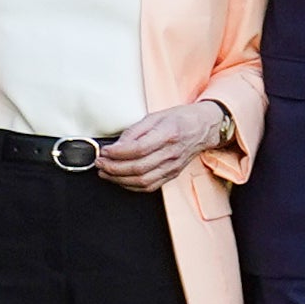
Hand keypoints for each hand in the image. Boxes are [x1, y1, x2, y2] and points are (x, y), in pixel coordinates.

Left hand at [92, 100, 231, 189]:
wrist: (204, 127)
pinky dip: (132, 186)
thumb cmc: (180, 119)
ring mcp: (173, 166)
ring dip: (119, 179)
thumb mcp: (155, 116)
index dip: (117, 153)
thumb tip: (117, 146)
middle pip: (138, 168)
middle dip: (113, 168)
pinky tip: (121, 180)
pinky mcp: (172, 174)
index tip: (104, 151)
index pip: (138, 149)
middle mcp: (171, 153)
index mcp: (168, 134)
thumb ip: (135, 131)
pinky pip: (150, 186)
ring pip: (142, 181)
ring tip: (106, 173)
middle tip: (100, 163)